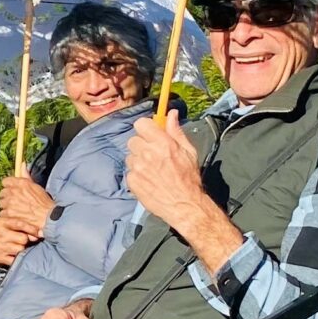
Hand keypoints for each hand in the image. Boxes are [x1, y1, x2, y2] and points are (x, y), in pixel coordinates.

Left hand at [0, 174, 54, 235]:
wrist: (47, 218)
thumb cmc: (44, 203)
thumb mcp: (36, 186)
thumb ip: (26, 175)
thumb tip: (22, 164)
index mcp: (21, 183)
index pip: (5, 181)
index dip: (8, 186)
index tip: (11, 190)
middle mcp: (13, 192)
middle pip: (2, 193)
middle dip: (7, 197)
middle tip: (14, 201)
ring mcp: (10, 203)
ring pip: (1, 203)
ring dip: (7, 206)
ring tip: (16, 210)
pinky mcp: (8, 213)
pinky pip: (2, 213)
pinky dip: (7, 216)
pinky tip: (15, 216)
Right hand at [0, 219, 34, 272]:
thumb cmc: (5, 236)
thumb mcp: (10, 226)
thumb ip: (24, 225)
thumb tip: (40, 233)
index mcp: (1, 221)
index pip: (20, 223)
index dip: (32, 229)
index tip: (39, 233)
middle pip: (23, 238)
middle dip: (25, 241)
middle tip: (22, 242)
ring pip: (20, 249)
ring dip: (21, 251)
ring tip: (16, 249)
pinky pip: (14, 259)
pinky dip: (16, 259)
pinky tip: (12, 256)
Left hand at [125, 114, 211, 230]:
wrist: (184, 205)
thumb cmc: (189, 178)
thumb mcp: (188, 151)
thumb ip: (176, 131)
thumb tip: (171, 113)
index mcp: (163, 143)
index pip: (140, 124)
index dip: (145, 128)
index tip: (150, 134)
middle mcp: (147, 153)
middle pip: (133, 140)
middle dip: (142, 146)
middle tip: (153, 155)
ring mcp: (138, 168)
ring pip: (130, 156)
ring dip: (138, 161)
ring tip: (152, 170)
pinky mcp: (132, 181)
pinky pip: (129, 172)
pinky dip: (136, 175)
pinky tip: (148, 180)